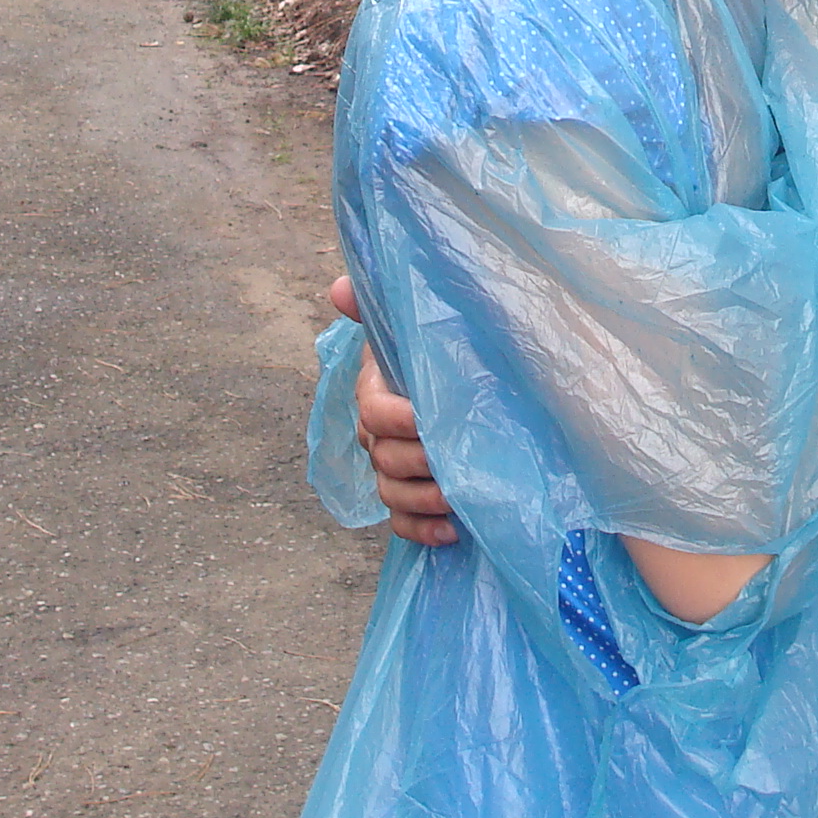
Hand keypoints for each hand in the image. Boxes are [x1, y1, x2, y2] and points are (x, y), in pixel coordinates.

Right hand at [329, 274, 457, 545]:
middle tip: (456, 463)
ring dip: (423, 499)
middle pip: (383, 458)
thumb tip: (339, 288)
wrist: (479, 387)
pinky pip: (402, 522)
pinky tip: (453, 530)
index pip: (372, 411)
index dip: (395, 419)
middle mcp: (379, 432)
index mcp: (378, 389)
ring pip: (390, 494)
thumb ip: (381, 306)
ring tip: (458, 499)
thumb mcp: (424, 325)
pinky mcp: (411, 498)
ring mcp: (392, 468)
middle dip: (419, 463)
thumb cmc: (450, 348)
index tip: (425, 420)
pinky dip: (423, 529)